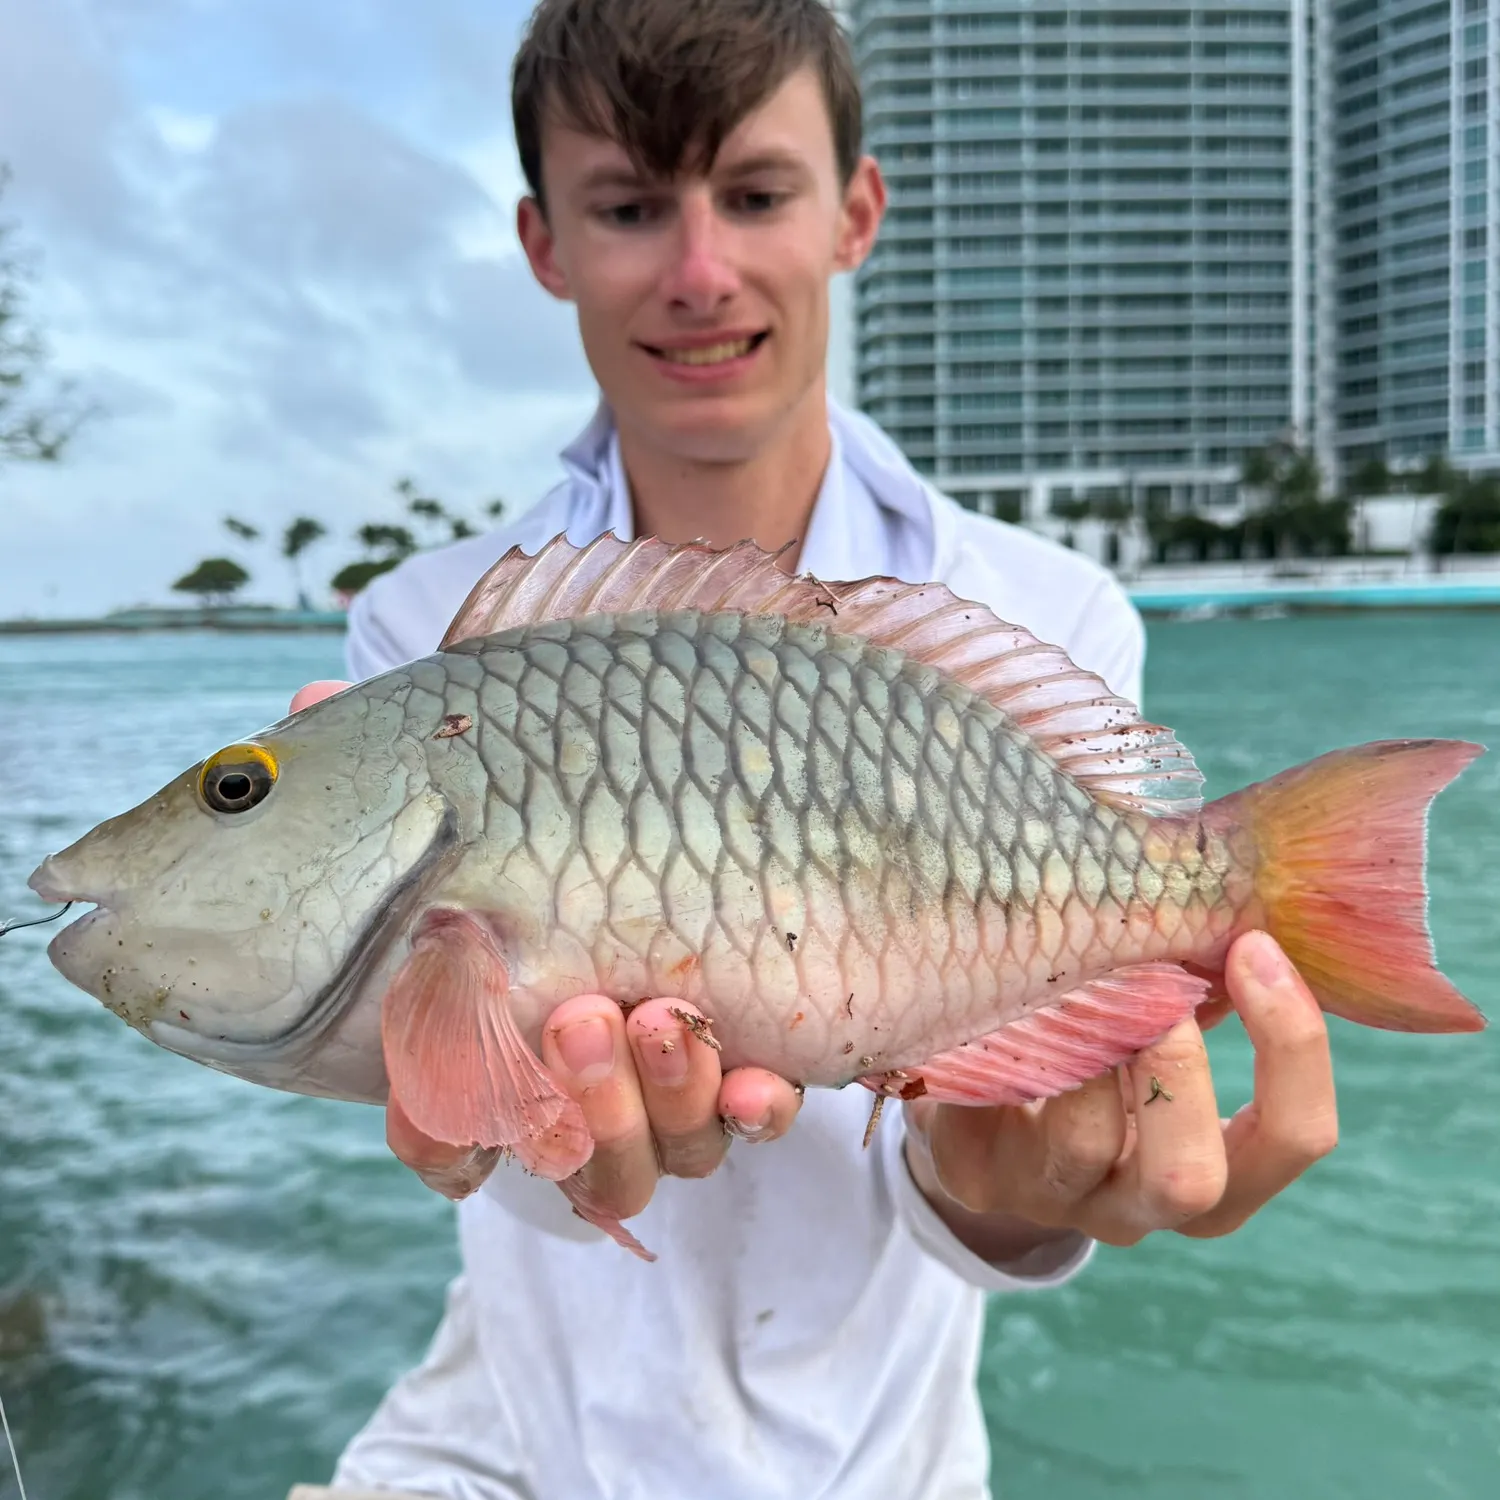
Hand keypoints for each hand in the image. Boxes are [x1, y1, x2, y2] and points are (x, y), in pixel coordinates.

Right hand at [289, 681, 804, 1208]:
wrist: (683, 816)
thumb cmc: (550, 816)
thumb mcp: (476, 793)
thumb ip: (397, 774)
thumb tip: (311, 705)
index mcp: (500, 1050)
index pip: (447, 1138)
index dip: (438, 1136)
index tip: (431, 1098)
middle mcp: (583, 1091)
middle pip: (572, 1152)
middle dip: (579, 1098)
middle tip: (579, 1015)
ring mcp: (668, 1093)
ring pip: (664, 1151)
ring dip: (663, 1098)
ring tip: (661, 1015)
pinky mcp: (746, 1067)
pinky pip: (756, 1121)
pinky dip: (755, 1109)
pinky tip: (758, 1078)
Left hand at [904, 930, 1338, 1259]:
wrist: (982, 1123)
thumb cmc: (1096, 1056)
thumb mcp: (1160, 1028)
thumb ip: (1203, 981)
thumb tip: (1231, 881)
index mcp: (1217, 1179)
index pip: (1296, 1138)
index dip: (1293, 1047)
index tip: (1255, 946)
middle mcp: (1137, 1207)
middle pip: (1188, 1182)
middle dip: (1181, 1071)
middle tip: (1159, 986)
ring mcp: (1051, 1197)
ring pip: (1080, 1140)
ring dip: (1086, 1040)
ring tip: (1072, 972)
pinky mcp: (974, 1173)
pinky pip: (993, 1103)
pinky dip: (1007, 1034)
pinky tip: (1003, 982)